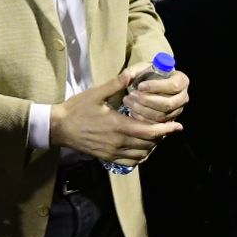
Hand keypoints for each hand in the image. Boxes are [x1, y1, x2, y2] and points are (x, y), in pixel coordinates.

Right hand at [51, 69, 181, 165]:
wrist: (59, 128)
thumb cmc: (77, 109)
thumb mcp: (96, 94)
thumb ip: (115, 85)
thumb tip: (131, 74)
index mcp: (119, 126)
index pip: (149, 132)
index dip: (166, 130)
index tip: (177, 126)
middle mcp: (118, 142)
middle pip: (149, 144)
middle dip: (161, 137)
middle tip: (168, 127)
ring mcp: (112, 152)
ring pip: (141, 154)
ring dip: (152, 146)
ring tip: (156, 136)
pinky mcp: (107, 158)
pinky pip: (130, 162)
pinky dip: (140, 156)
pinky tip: (142, 148)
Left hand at [121, 65, 190, 123]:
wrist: (151, 86)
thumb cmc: (148, 75)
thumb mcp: (141, 68)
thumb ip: (132, 71)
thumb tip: (126, 75)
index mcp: (182, 80)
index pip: (173, 86)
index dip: (156, 87)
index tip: (140, 86)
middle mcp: (183, 97)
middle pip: (168, 104)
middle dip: (147, 101)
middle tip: (132, 95)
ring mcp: (177, 111)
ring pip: (162, 116)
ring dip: (143, 110)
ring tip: (129, 103)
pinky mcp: (169, 121)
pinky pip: (157, 125)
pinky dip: (144, 120)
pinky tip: (132, 113)